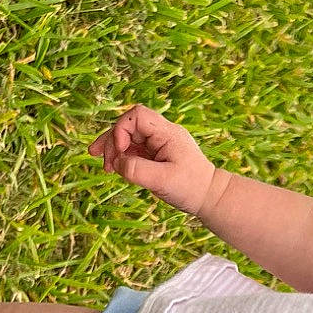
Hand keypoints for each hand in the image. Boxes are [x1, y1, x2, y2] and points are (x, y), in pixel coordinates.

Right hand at [88, 105, 219, 215]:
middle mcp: (162, 134)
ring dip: (114, 149)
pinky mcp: (156, 154)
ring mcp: (158, 143)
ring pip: (129, 137)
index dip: (122, 129)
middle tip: (103, 163)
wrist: (209, 196)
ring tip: (103, 166)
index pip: (137, 115)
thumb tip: (118, 163)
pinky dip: (122, 157)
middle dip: (112, 141)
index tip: (121, 152)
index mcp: (167, 133)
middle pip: (129, 126)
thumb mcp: (162, 180)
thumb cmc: (191, 187)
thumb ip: (137, 170)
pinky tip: (113, 167)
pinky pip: (134, 149)